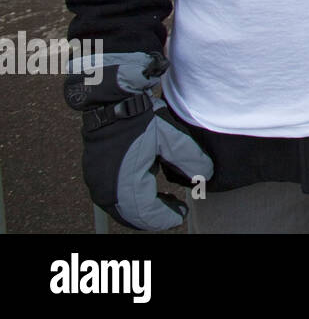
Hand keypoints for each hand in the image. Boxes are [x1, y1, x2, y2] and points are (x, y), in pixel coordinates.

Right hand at [65, 52, 212, 230]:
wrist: (111, 100)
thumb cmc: (140, 119)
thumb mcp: (172, 139)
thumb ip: (191, 160)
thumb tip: (204, 176)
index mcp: (125, 185)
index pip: (147, 214)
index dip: (167, 217)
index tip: (183, 212)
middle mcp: (106, 190)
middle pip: (132, 217)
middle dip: (155, 217)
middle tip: (175, 209)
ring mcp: (97, 182)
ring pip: (122, 209)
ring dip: (142, 209)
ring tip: (164, 201)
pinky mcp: (94, 173)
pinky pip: (113, 197)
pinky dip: (131, 200)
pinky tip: (147, 188)